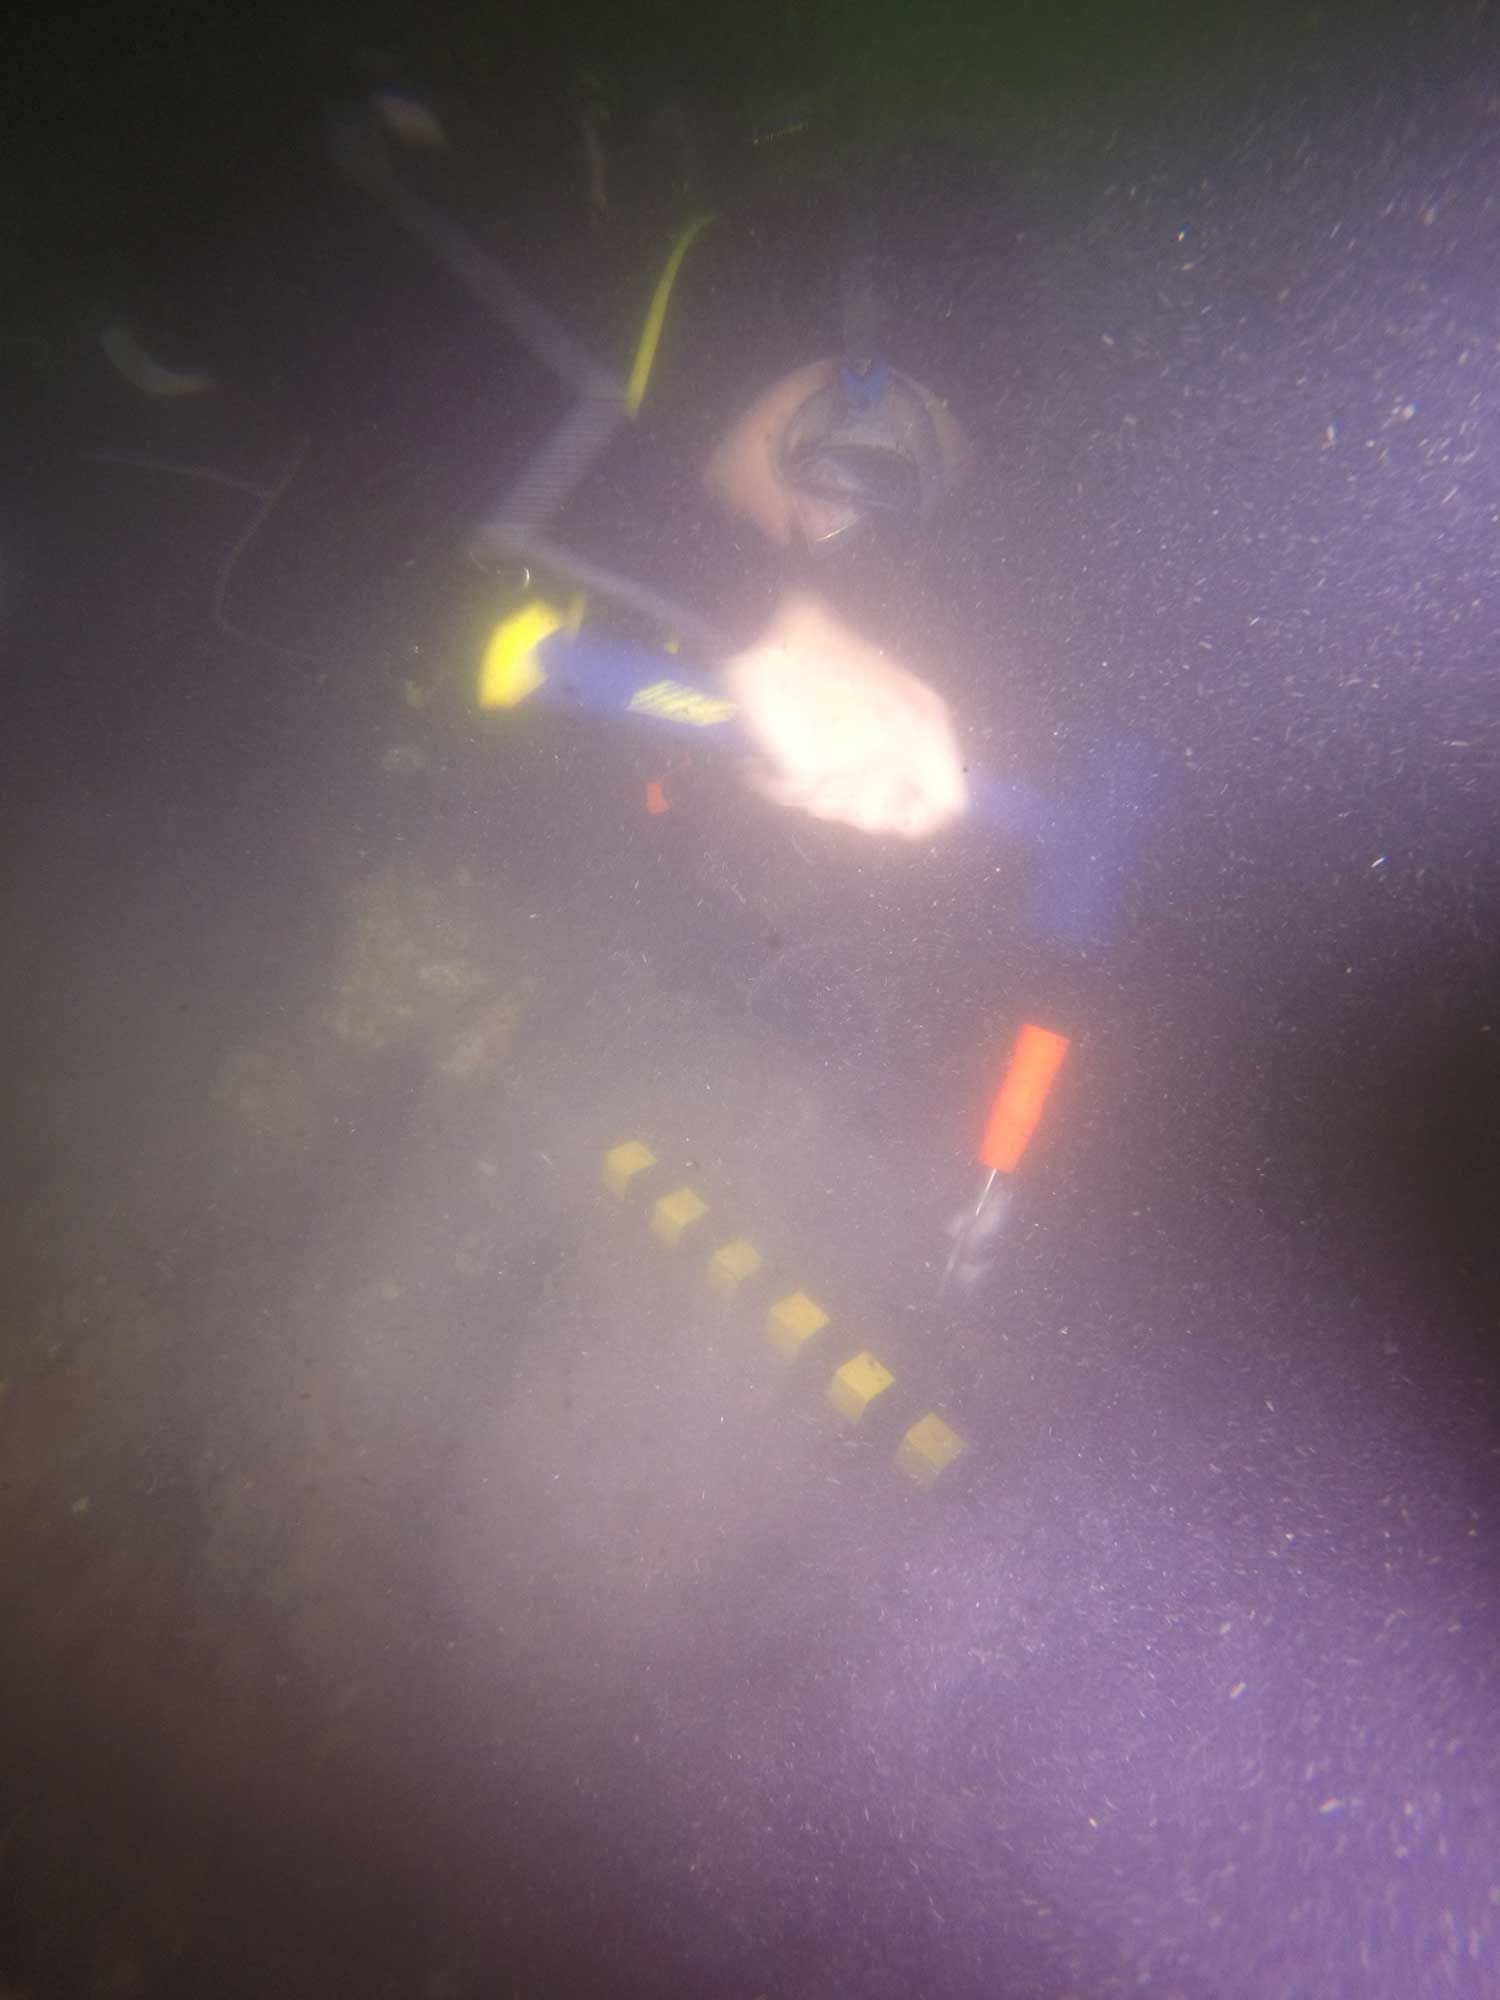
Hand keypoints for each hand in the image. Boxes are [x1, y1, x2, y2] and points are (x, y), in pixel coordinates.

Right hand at [722, 594, 967, 838]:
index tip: (890, 820)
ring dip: (807, 789)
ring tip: (796, 742)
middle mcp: (902, 742)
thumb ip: (909, 753)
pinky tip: (770, 745)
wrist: (773, 631)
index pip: (947, 803)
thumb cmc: (824, 663)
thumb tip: (911, 815)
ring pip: (832, 812)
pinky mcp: (816, 763)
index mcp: (928, 722)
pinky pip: (790, 795)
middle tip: (824, 772)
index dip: (917, 820)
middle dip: (845, 804)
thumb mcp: (888, 698)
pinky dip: (772, 777)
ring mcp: (860, 755)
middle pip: (879, 819)